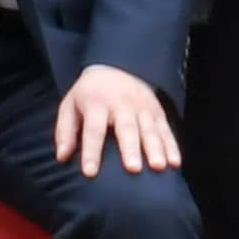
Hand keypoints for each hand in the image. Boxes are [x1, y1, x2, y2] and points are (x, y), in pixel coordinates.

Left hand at [56, 63, 180, 177]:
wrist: (116, 65)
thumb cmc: (90, 94)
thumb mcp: (70, 105)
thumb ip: (65, 131)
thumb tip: (62, 157)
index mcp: (97, 103)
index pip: (94, 129)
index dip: (91, 151)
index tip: (90, 172)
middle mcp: (122, 104)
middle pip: (127, 128)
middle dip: (131, 149)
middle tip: (133, 169)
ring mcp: (142, 107)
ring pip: (150, 129)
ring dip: (155, 148)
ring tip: (158, 167)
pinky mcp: (157, 111)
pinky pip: (166, 129)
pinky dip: (172, 146)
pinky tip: (175, 163)